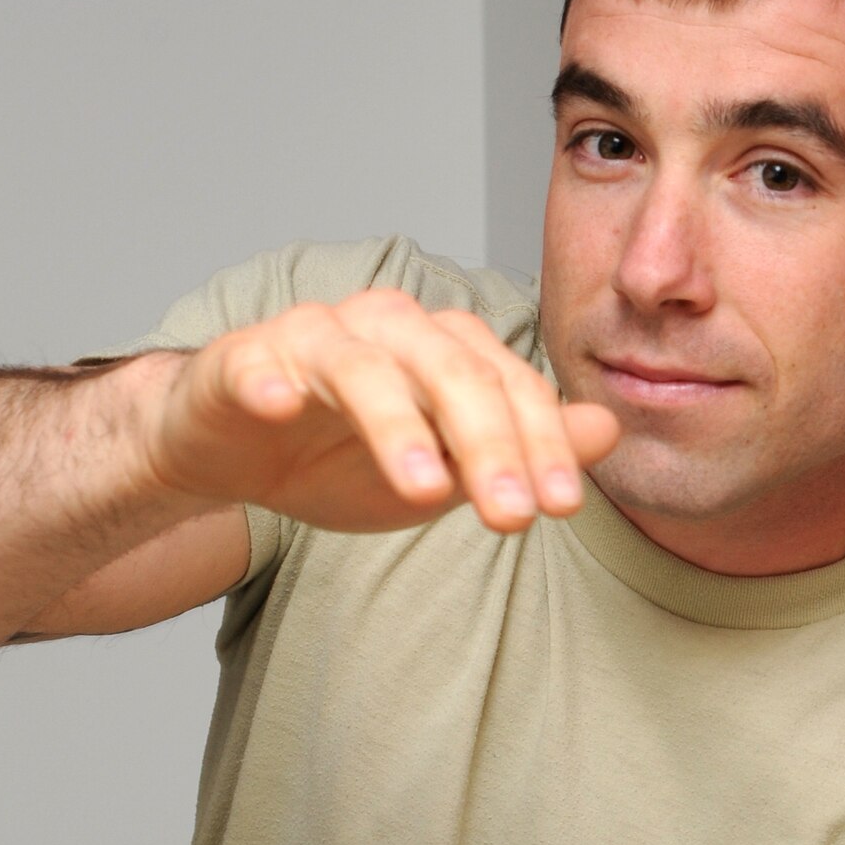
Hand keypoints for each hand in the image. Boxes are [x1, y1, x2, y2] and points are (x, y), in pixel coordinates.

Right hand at [139, 288, 619, 533]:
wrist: (238, 452)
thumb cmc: (346, 455)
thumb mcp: (447, 469)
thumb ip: (520, 450)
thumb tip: (606, 432)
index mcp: (445, 350)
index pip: (509, 386)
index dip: (541, 443)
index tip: (562, 506)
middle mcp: (388, 329)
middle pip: (452, 372)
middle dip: (490, 444)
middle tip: (511, 515)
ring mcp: (314, 337)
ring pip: (366, 367)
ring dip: (397, 427)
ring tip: (423, 491)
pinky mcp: (243, 358)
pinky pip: (257, 362)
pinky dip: (269, 381)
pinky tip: (279, 408)